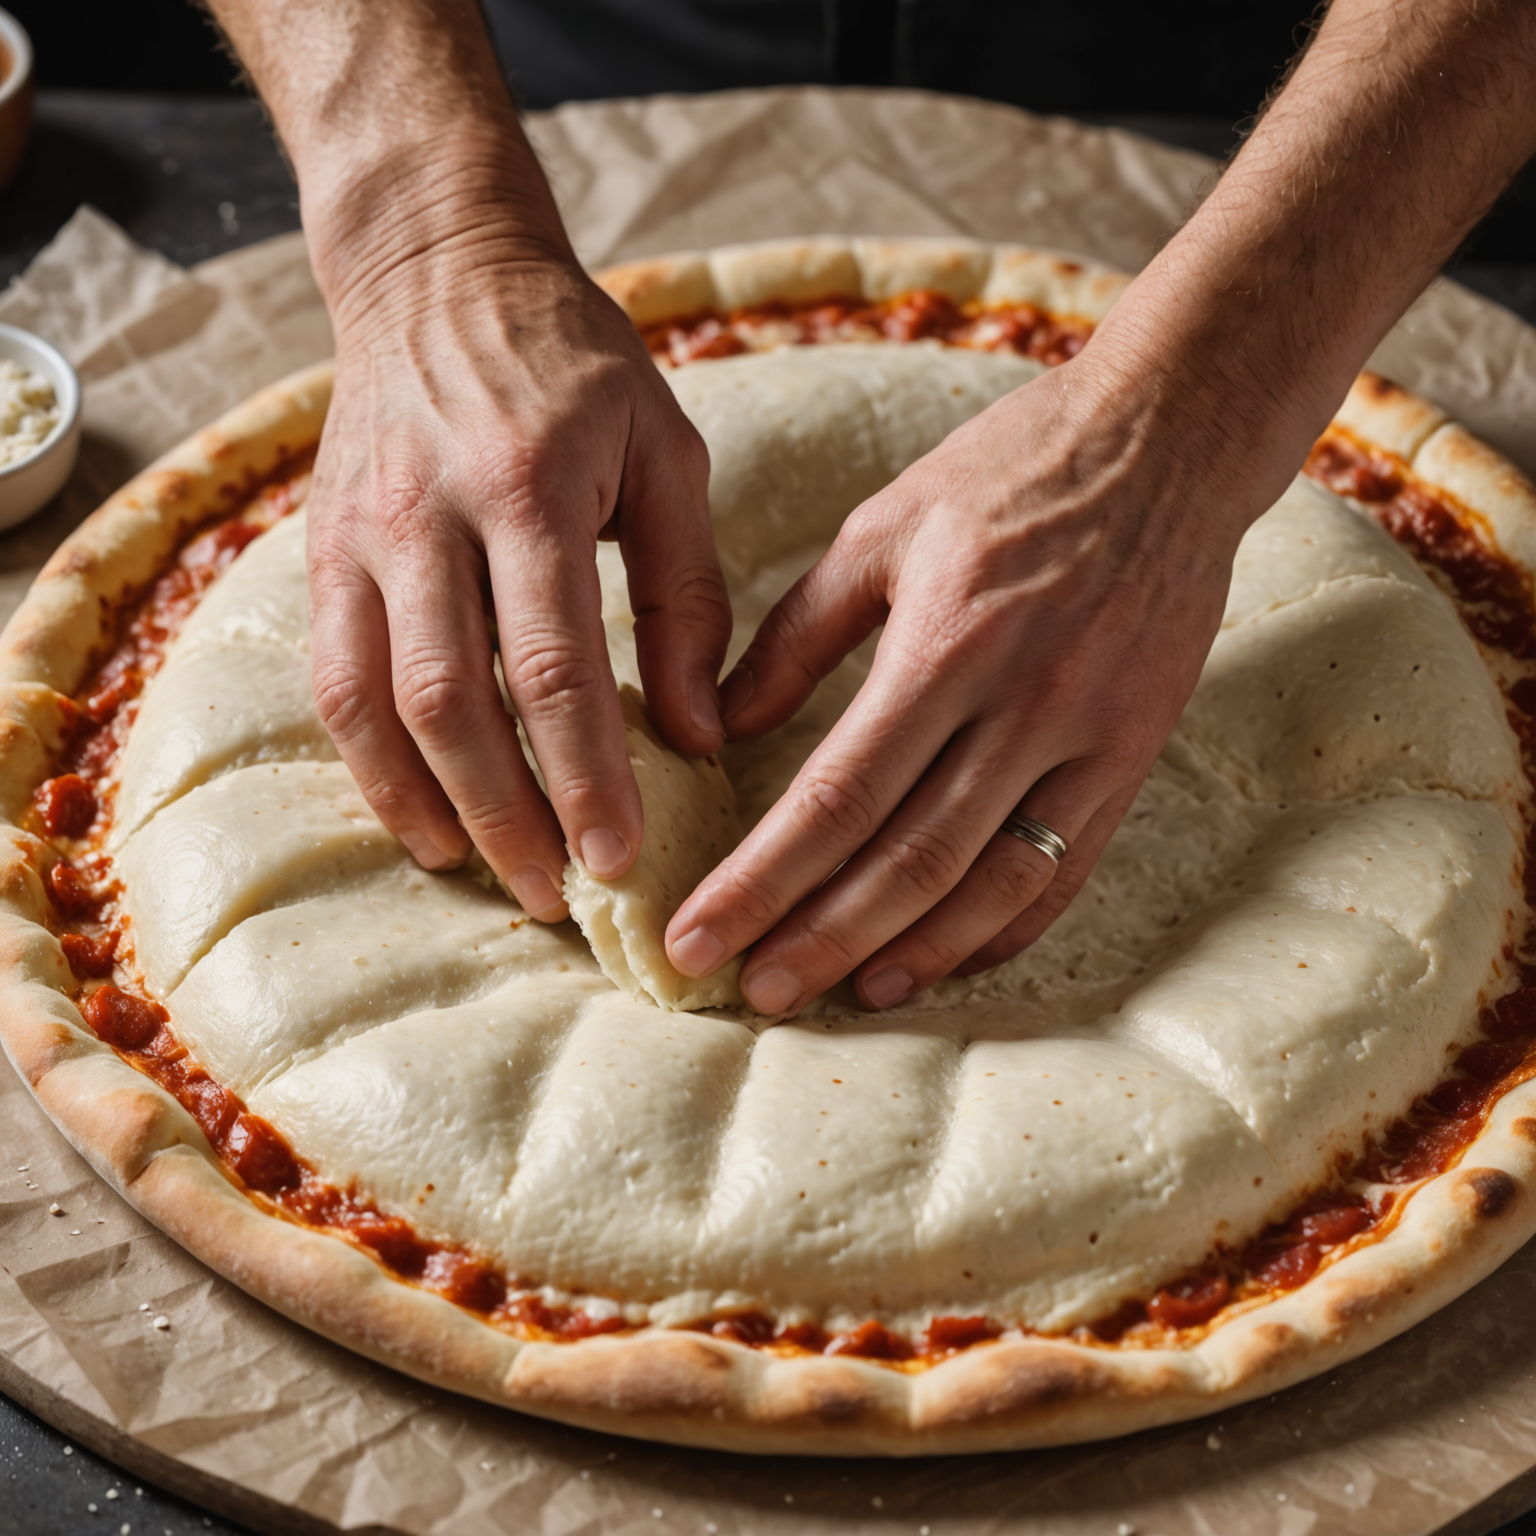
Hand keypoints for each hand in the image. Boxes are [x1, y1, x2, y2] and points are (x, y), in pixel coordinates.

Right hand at [306, 237, 730, 918]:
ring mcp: (358, 536)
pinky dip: (372, 766)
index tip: (619, 860)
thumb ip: (686, 596)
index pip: (554, 667)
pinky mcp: (319, 551)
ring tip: (492, 876)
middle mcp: (428, 516)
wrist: (438, 275)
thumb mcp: (667, 455)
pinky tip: (421, 820)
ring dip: (431, 808)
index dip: (586, 777)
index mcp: (531, 487)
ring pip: (375, 704)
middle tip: (561, 895)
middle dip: (507, 816)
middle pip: (454, 704)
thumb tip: (699, 737)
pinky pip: (331, 682)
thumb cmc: (577, 368)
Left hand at [664, 344, 1292, 1013]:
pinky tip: (948, 960)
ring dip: (915, 951)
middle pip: (908, 859)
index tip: (695, 936)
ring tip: (845, 994)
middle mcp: (1022, 706)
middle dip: (820, 937)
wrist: (1169, 439)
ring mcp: (1090, 739)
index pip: (837, 797)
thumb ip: (797, 633)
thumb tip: (724, 727)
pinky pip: (1067, 868)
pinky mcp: (1134, 754)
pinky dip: (1005, 927)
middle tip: (751, 994)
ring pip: (992, 883)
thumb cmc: (1010, 471)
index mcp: (946, 645)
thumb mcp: (884, 529)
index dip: (761, 881)